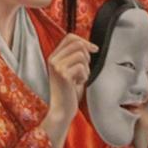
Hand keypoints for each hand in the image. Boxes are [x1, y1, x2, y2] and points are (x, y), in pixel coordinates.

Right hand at [41, 33, 95, 147]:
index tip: (94, 49)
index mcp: (54, 56)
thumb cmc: (68, 92)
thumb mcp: (71, 70)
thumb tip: (89, 45)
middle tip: (84, 69)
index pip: (70, 37)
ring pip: (81, 55)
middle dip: (87, 56)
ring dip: (86, 68)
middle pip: (78, 44)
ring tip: (80, 78)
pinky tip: (78, 84)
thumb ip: (75, 57)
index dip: (84, 41)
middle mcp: (53, 59)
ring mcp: (57, 66)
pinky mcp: (62, 74)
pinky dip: (84, 76)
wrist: (61, 110)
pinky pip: (81, 67)